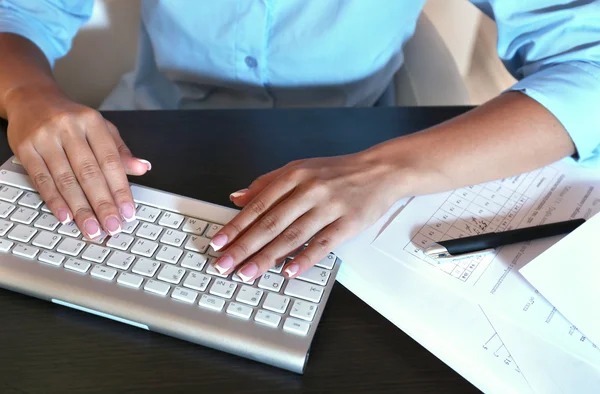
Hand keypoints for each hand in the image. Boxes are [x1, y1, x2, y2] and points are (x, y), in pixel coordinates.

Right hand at [6, 87, 149, 237]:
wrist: (31, 99)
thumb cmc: (72, 119)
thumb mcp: (101, 128)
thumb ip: (120, 152)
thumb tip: (144, 168)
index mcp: (92, 122)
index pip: (110, 161)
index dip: (120, 189)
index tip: (128, 212)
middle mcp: (69, 128)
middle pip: (89, 173)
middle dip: (103, 204)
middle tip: (112, 227)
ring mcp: (45, 138)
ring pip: (66, 179)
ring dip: (80, 208)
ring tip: (92, 228)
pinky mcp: (25, 148)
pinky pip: (41, 179)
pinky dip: (54, 200)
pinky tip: (65, 216)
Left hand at [208, 152, 404, 281]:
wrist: (381, 170)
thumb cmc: (338, 172)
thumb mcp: (300, 168)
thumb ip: (267, 183)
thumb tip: (237, 197)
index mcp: (294, 175)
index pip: (258, 205)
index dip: (236, 226)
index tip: (218, 243)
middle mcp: (309, 189)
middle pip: (271, 223)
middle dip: (244, 247)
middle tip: (224, 265)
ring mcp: (330, 206)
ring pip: (292, 236)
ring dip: (267, 257)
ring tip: (247, 273)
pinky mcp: (349, 223)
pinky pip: (323, 244)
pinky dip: (305, 259)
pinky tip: (288, 271)